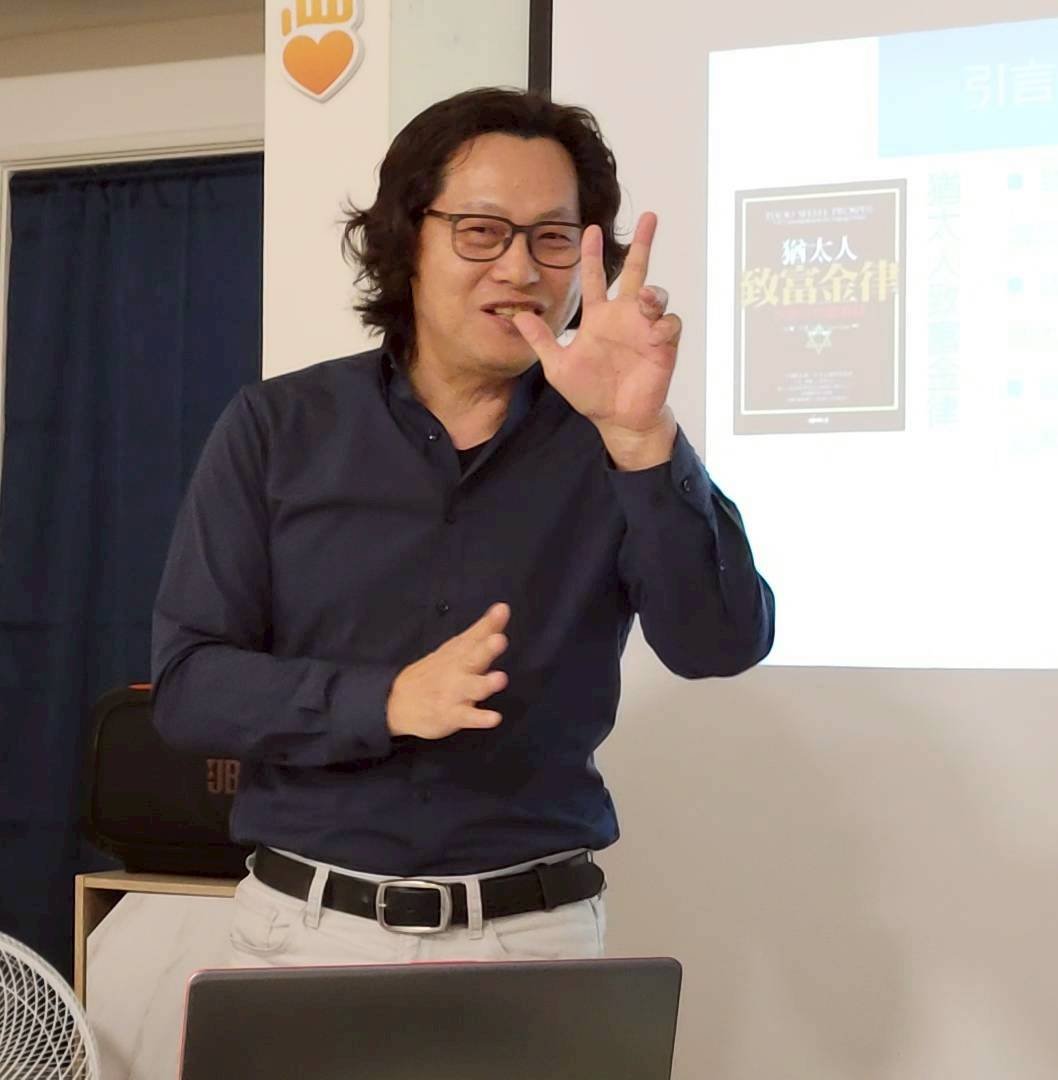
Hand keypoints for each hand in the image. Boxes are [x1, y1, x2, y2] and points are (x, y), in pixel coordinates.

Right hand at [386, 603, 509, 738]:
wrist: (397, 702)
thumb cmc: (435, 672)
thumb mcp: (454, 648)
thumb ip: (482, 630)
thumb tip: (503, 607)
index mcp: (458, 651)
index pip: (474, 635)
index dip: (489, 623)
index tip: (502, 610)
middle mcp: (456, 669)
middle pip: (472, 657)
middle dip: (486, 649)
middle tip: (499, 640)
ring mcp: (453, 693)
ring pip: (472, 687)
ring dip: (485, 683)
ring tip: (501, 678)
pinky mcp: (451, 715)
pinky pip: (467, 717)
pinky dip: (480, 719)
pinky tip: (495, 718)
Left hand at [512, 212, 681, 465]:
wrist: (616, 419)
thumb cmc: (590, 392)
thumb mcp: (557, 366)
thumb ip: (541, 340)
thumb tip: (516, 316)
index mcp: (598, 318)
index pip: (594, 278)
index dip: (591, 255)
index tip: (590, 230)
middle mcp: (623, 316)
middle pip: (636, 271)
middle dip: (643, 243)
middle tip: (649, 217)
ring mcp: (645, 329)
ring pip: (656, 295)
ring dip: (653, 292)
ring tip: (644, 297)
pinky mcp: (663, 346)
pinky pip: (670, 324)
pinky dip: (664, 324)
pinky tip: (654, 333)